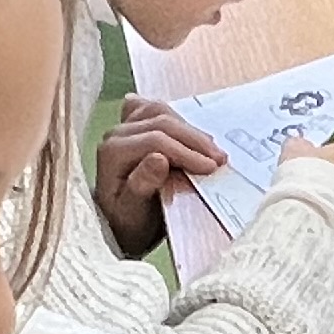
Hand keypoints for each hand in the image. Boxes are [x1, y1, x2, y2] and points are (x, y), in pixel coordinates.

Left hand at [92, 98, 224, 256]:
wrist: (121, 223)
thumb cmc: (128, 223)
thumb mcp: (134, 215)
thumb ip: (142, 186)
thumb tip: (159, 159)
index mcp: (113, 153)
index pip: (156, 141)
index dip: (187, 152)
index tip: (211, 168)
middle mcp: (116, 135)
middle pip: (161, 122)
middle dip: (195, 140)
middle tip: (220, 159)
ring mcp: (124, 126)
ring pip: (161, 111)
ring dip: (190, 128)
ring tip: (212, 150)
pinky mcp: (134, 125)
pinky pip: (155, 109)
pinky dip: (177, 117)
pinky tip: (192, 130)